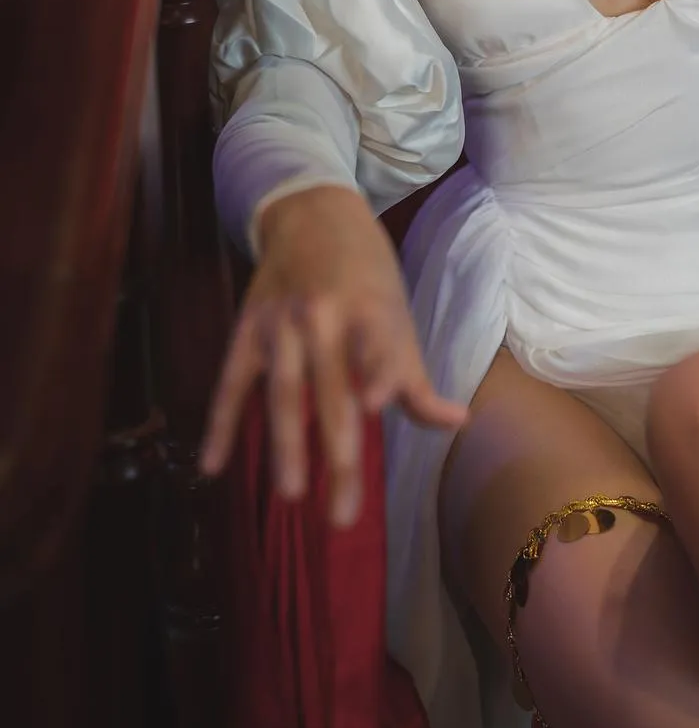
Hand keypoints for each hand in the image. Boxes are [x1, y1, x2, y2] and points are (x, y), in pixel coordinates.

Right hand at [198, 185, 467, 525]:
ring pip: (282, 392)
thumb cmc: (367, 276)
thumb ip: (415, 377)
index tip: (376, 404)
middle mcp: (322, 315)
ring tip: (289, 494)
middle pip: (329, 390)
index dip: (377, 370)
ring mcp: (279, 323)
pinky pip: (230, 383)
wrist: (312, 214)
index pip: (376, 345)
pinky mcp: (246, 329)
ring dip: (284, 444)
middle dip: (337, 452)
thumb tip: (457, 425)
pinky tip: (211, 466)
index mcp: (368, 309)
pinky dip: (219, 424)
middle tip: (342, 514)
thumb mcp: (396, 314)